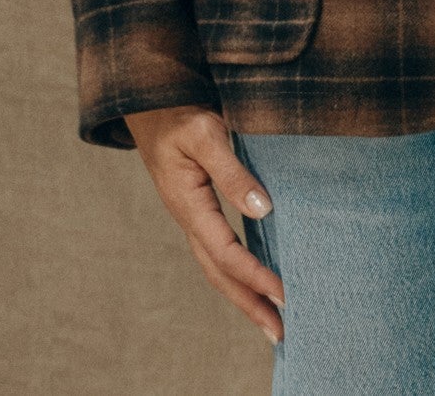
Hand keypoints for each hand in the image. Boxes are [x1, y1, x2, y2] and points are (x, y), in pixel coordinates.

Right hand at [123, 105, 285, 345]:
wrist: (150, 102)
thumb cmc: (179, 113)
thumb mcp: (206, 134)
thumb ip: (232, 171)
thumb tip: (263, 209)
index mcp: (189, 205)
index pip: (226, 253)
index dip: (256, 276)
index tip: (285, 294)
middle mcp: (189, 218)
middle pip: (219, 274)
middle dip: (249, 304)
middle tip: (282, 333)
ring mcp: (192, 215)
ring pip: (218, 267)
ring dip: (244, 294)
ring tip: (272, 318)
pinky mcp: (198, 207)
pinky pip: (219, 249)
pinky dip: (238, 271)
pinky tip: (255, 277)